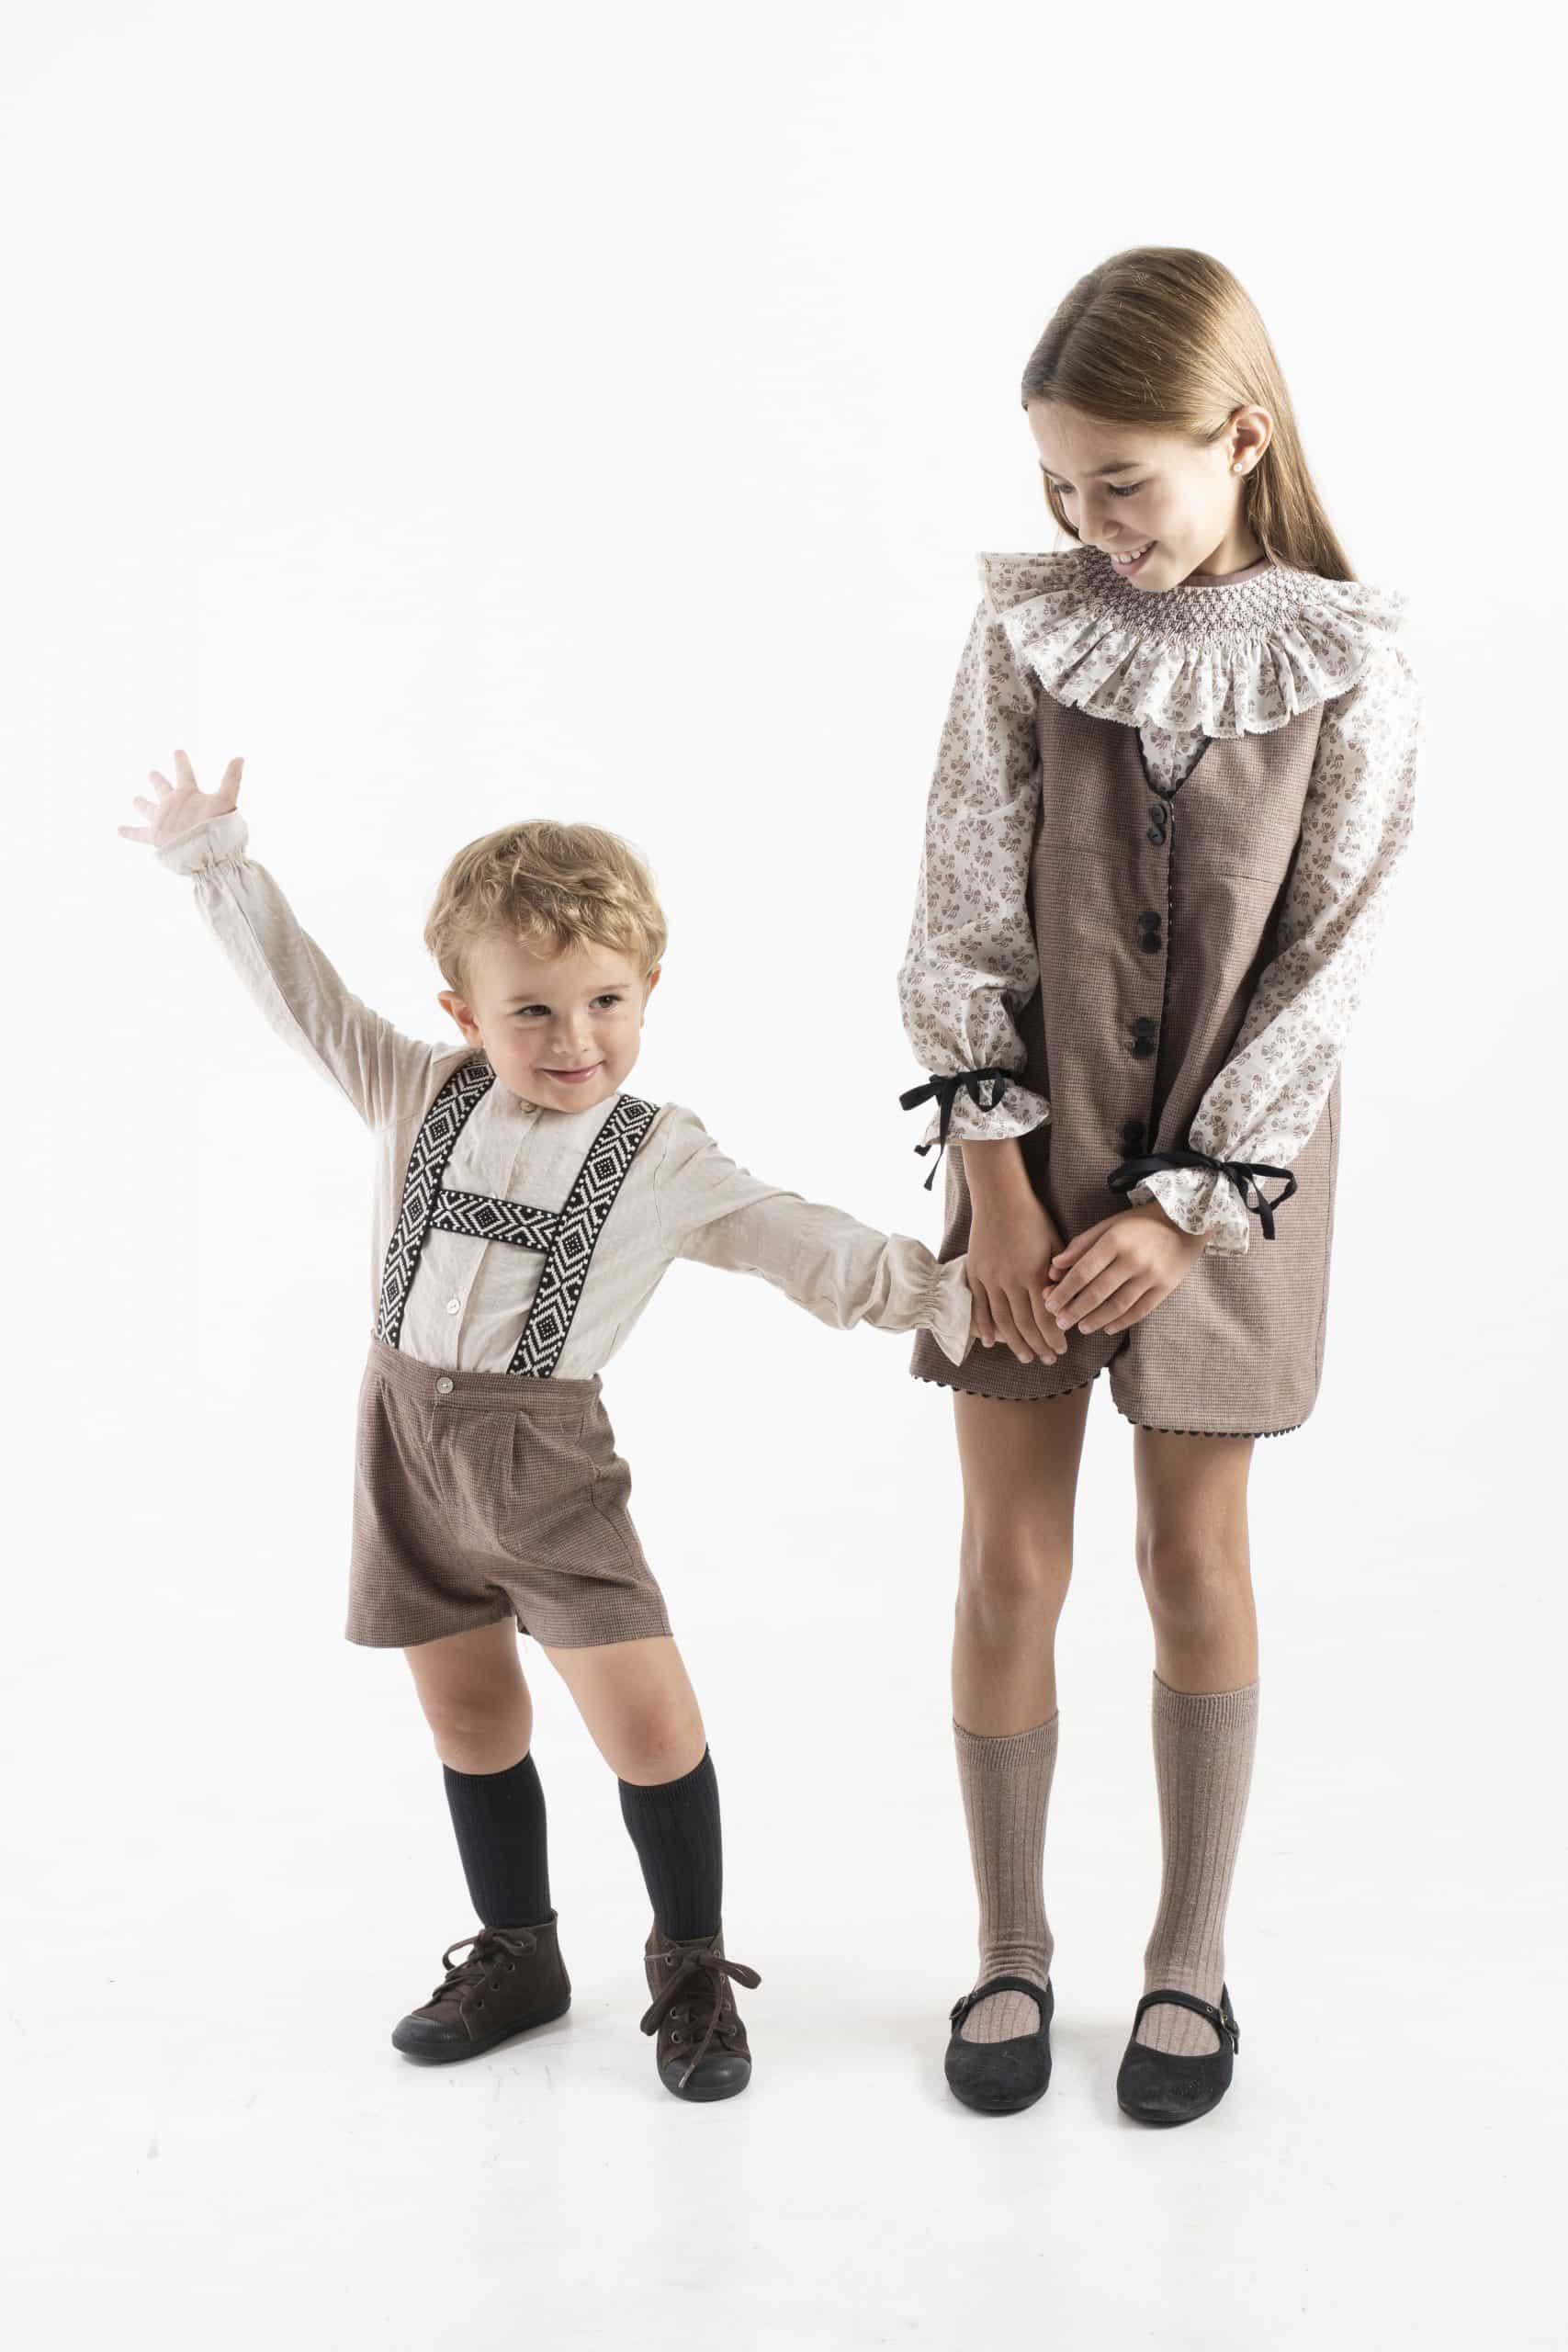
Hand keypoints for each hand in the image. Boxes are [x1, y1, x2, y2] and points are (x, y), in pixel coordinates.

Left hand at [118, 748, 242, 848]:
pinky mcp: (153, 835)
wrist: (201, 851)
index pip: (183, 771)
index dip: (180, 761)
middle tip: (151, 773)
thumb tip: (239, 757)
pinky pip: (138, 834)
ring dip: (141, 803)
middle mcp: (169, 802)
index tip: (176, 751)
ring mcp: (160, 819)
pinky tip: (118, 830)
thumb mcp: (227, 801)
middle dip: (157, 780)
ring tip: (134, 799)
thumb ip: (232, 779)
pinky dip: (129, 832)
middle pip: (161, 788)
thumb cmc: (216, 826)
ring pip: (147, 808)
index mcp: (186, 793)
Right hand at [966, 1189, 1069, 1363]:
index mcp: (1034, 1272)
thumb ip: (1060, 1271)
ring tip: (1025, 1357)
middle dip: (1038, 1345)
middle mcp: (1011, 1280)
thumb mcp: (1055, 1242)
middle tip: (1048, 1360)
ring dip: (1014, 1342)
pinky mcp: (975, 1274)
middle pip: (1025, 1323)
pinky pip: (979, 1306)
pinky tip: (991, 1342)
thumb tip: (1066, 1299)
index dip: (1054, 1335)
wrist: (999, 1198)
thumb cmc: (1033, 1218)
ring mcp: (991, 1278)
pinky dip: (984, 1326)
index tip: (1062, 1349)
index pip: (1046, 1313)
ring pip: (1003, 1320)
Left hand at [1041, 1201, 1208, 1336]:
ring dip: (1096, 1320)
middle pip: (1098, 1292)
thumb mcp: (1109, 1225)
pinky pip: (1141, 1310)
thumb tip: (1055, 1266)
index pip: (1083, 1272)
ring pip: (1118, 1305)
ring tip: (1081, 1328)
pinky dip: (1122, 1322)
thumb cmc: (1140, 1223)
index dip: (1064, 1291)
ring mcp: (1151, 1275)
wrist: (1186, 1223)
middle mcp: (1133, 1259)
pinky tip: (1107, 1327)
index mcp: (1115, 1241)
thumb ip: (1081, 1245)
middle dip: (1075, 1310)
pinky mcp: (1166, 1287)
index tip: (1050, 1304)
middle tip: (1060, 1322)